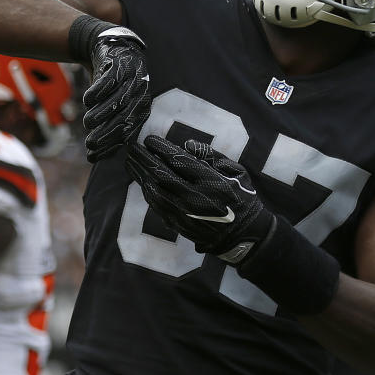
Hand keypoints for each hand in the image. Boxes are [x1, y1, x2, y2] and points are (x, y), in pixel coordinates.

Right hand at [80, 22, 150, 160]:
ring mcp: (131, 77)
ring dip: (102, 113)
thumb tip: (93, 157)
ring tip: (88, 122)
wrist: (109, 49)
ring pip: (118, 100)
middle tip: (90, 144)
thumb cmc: (110, 85)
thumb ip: (106, 127)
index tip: (94, 155)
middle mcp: (140, 93)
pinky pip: (109, 80)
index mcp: (141, 107)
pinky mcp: (119, 64)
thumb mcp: (111, 106)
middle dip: (107, 133)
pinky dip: (98, 91)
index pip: (128, 131)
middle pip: (124, 117)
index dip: (111, 145)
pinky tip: (87, 100)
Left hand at [125, 136, 274, 262]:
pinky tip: (141, 182)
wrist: (244, 235)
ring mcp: (185, 213)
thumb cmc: (242, 199)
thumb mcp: (237, 172)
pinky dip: (147, 192)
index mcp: (210, 181)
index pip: (178, 160)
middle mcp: (195, 197)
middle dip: (144, 159)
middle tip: (132, 148)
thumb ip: (212, 156)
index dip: (161, 148)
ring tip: (130, 162)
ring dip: (140, 175)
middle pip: (161, 174)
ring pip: (154, 190)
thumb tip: (187, 144)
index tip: (149, 139)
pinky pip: (157, 206)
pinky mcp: (179, 224)